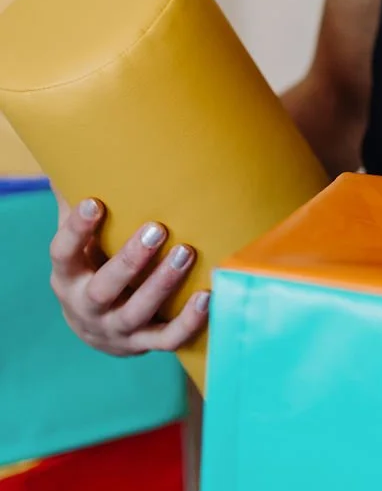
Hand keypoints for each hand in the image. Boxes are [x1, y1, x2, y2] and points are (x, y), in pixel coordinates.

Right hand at [49, 193, 209, 355]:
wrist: (94, 327)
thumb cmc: (92, 264)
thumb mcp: (81, 239)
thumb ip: (79, 200)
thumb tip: (78, 146)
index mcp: (68, 274)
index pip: (64, 253)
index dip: (76, 230)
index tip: (94, 201)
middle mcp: (87, 305)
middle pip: (104, 287)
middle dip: (131, 260)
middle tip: (158, 228)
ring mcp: (115, 329)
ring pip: (137, 312)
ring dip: (162, 284)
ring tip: (186, 252)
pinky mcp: (142, 344)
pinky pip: (166, 339)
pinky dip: (188, 322)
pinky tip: (209, 297)